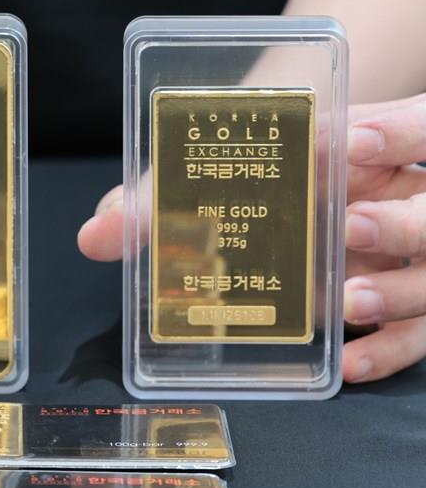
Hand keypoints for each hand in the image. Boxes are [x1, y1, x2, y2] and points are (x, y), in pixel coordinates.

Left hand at [76, 93, 425, 383]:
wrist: (305, 187)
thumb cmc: (265, 175)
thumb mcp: (219, 175)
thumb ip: (156, 200)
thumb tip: (94, 235)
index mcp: (380, 141)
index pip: (417, 123)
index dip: (395, 130)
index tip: (347, 138)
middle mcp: (405, 195)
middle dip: (400, 220)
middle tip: (349, 226)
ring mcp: (410, 256)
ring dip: (397, 289)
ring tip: (345, 301)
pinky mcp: (406, 308)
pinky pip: (416, 336)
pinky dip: (388, 351)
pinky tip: (348, 364)